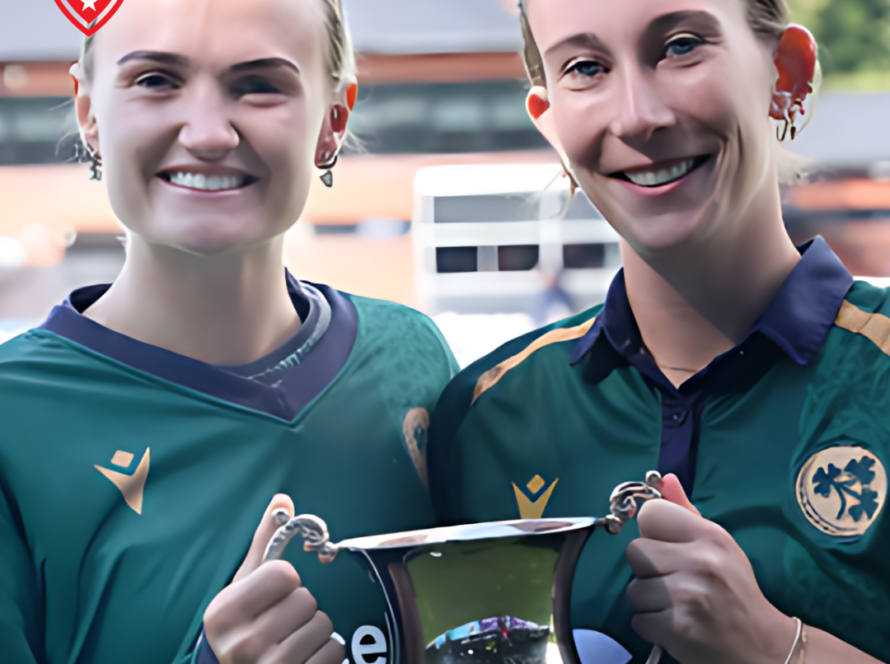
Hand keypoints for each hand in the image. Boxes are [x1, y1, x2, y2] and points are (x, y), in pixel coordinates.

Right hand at [203, 495, 344, 663]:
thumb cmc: (246, 629)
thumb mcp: (245, 588)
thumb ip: (264, 543)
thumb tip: (282, 500)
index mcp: (223, 613)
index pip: (284, 574)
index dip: (285, 582)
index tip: (271, 597)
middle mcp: (241, 645)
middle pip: (306, 600)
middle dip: (300, 608)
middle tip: (281, 625)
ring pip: (323, 625)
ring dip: (314, 631)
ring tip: (291, 642)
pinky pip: (334, 651)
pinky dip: (325, 653)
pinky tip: (302, 660)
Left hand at [625, 475, 796, 663]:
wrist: (765, 648)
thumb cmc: (737, 591)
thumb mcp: (720, 546)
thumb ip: (687, 512)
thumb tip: (664, 478)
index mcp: (711, 536)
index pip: (650, 515)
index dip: (652, 535)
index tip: (666, 549)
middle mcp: (700, 561)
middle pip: (635, 552)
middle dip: (647, 569)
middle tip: (671, 581)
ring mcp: (688, 596)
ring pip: (633, 589)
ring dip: (649, 601)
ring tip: (675, 606)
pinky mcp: (678, 628)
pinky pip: (638, 620)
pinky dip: (652, 627)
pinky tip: (675, 626)